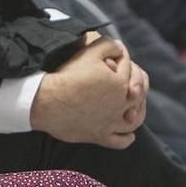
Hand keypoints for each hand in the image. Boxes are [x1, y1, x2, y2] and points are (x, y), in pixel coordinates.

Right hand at [30, 32, 148, 148]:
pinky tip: (129, 135)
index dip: (122, 63)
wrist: (48, 101)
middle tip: (130, 85)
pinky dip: (126, 138)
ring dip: (137, 114)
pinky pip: (119, 141)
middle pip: (137, 97)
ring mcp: (111, 122)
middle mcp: (120, 105)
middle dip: (136, 88)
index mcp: (121, 83)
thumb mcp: (90, 52)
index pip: (130, 71)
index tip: (112, 61)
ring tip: (134, 111)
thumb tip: (120, 47)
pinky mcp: (99, 136)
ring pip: (133, 121)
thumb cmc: (68, 76)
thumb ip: (109, 45)